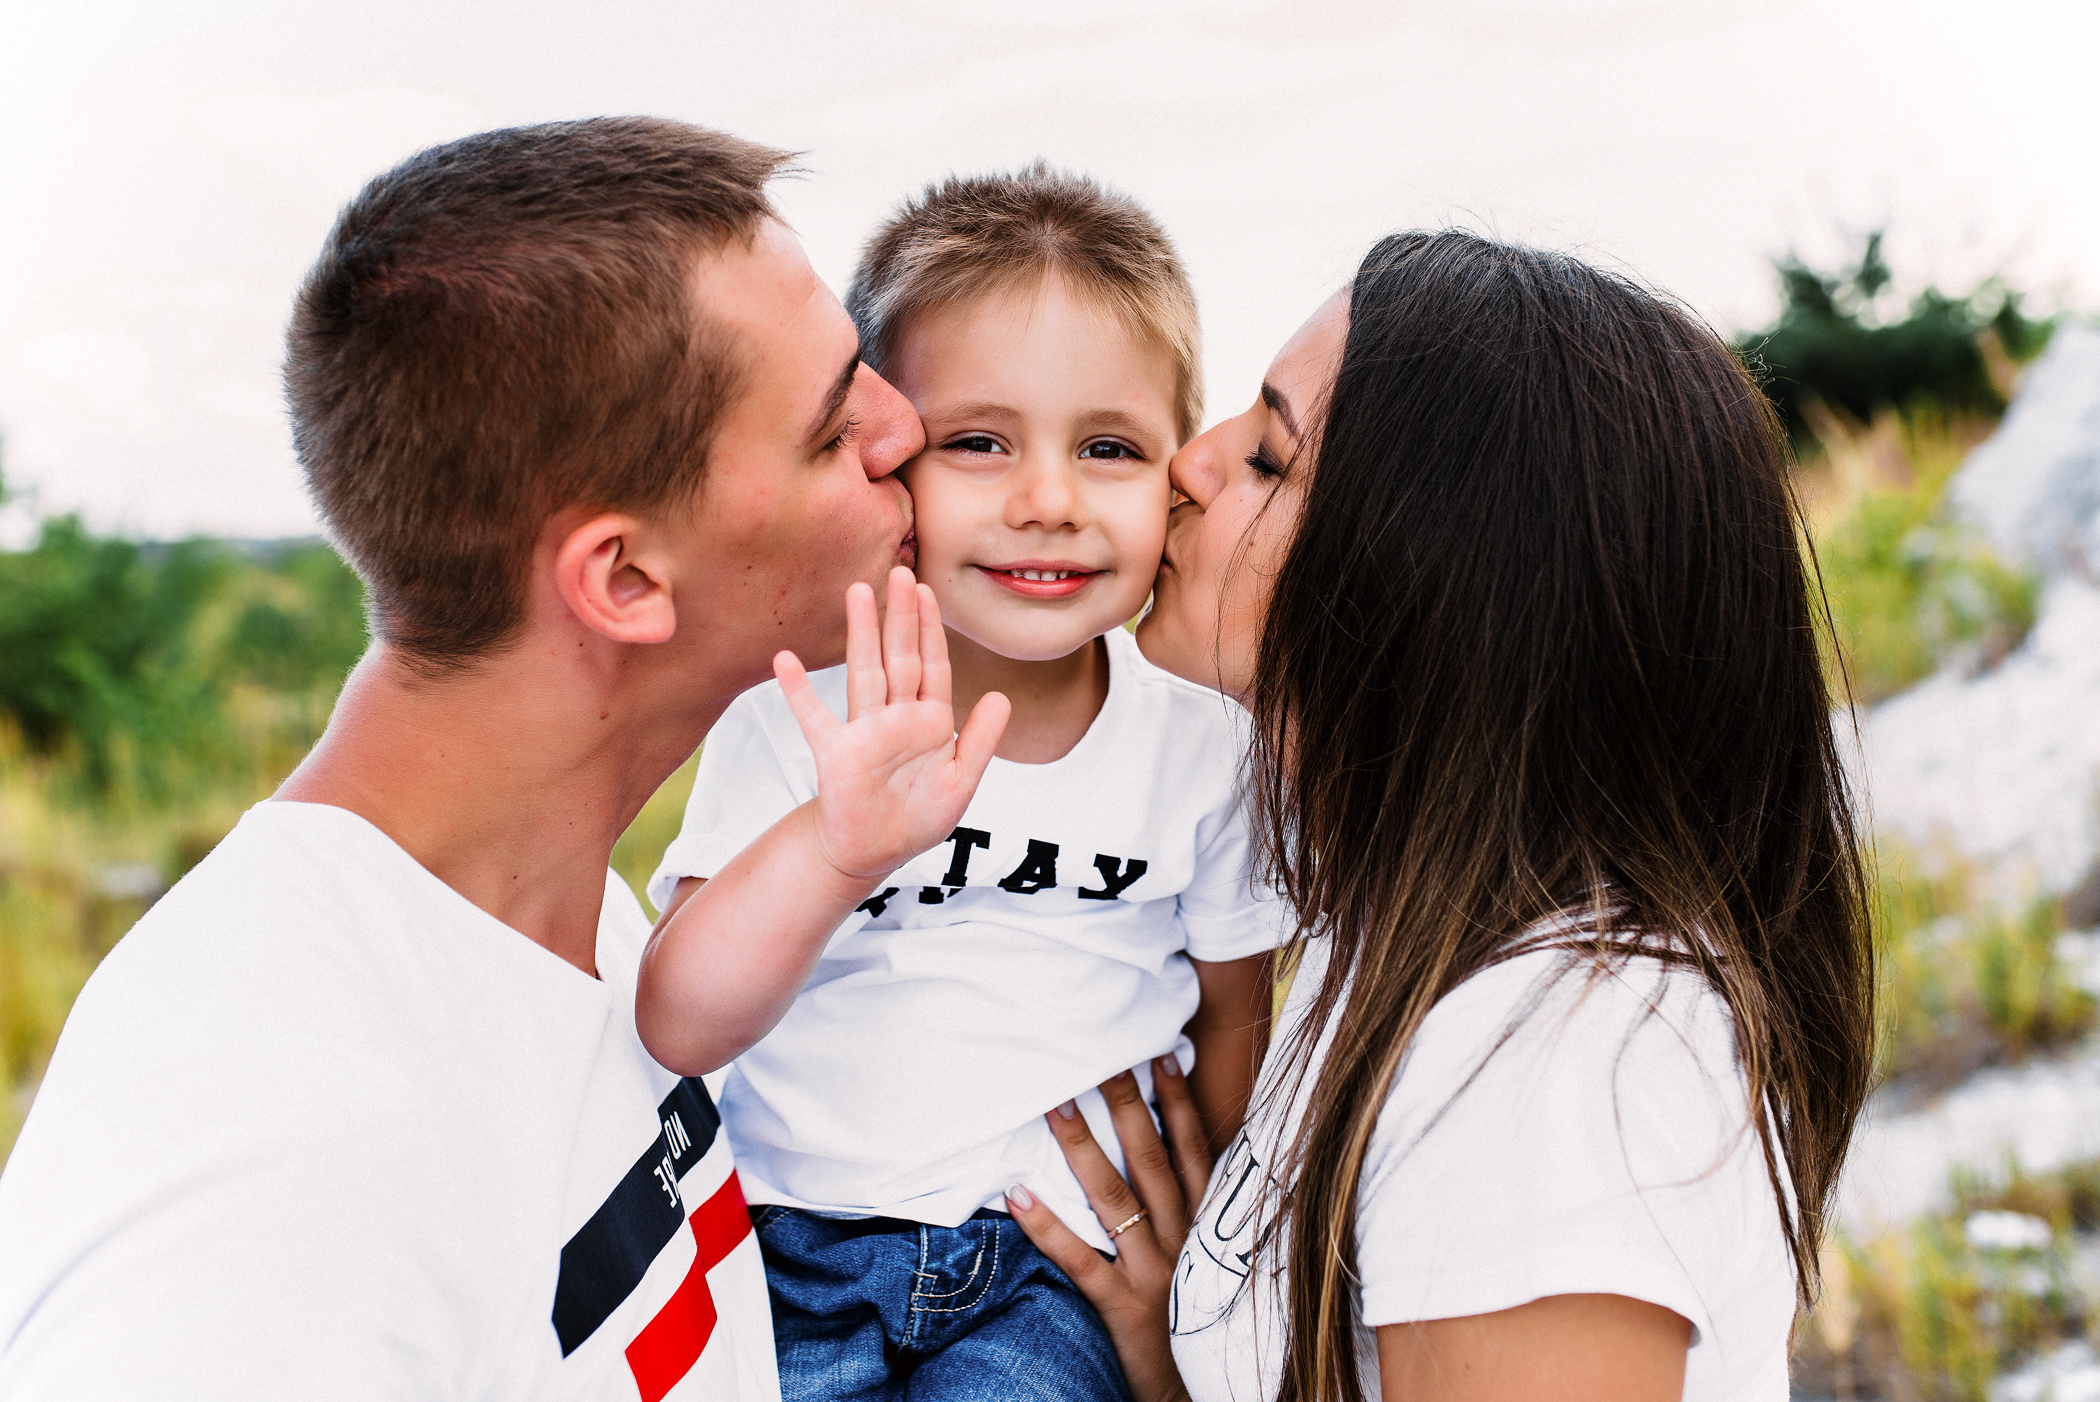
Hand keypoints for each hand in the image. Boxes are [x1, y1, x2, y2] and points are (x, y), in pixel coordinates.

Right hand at [776, 566, 1009, 880]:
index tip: (928, 590)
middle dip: (901, 616)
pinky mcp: (835, 754)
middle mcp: (896, 717)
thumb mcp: (960, 781)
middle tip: (899, 571)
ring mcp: (864, 731)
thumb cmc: (918, 818)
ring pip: (865, 672)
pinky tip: (786, 660)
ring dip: (861, 633)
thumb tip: (1000, 697)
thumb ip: (980, 741)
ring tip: (857, 592)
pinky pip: (815, 717)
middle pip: (900, 656)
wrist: (875, 853)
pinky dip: (799, 691)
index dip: (932, 629)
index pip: (934, 665)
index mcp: (930, 721)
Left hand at [1005, 1056, 1213, 1401]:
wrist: (1196, 1392)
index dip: (1177, 1103)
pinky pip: (1080, 1260)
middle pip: (1152, 1161)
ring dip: (1084, 1150)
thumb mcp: (1203, 1259)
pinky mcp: (1122, 1307)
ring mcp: (1153, 1272)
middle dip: (1127, 1105)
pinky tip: (1019, 1194)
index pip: (1191, 1152)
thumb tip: (1163, 1153)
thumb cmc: (1190, 1315)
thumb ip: (1188, 1211)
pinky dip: (1048, 1226)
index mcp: (1203, 1225)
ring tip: (1054, 1106)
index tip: (1160, 1055)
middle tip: (1100, 1056)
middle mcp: (1182, 1240)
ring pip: (1115, 1200)